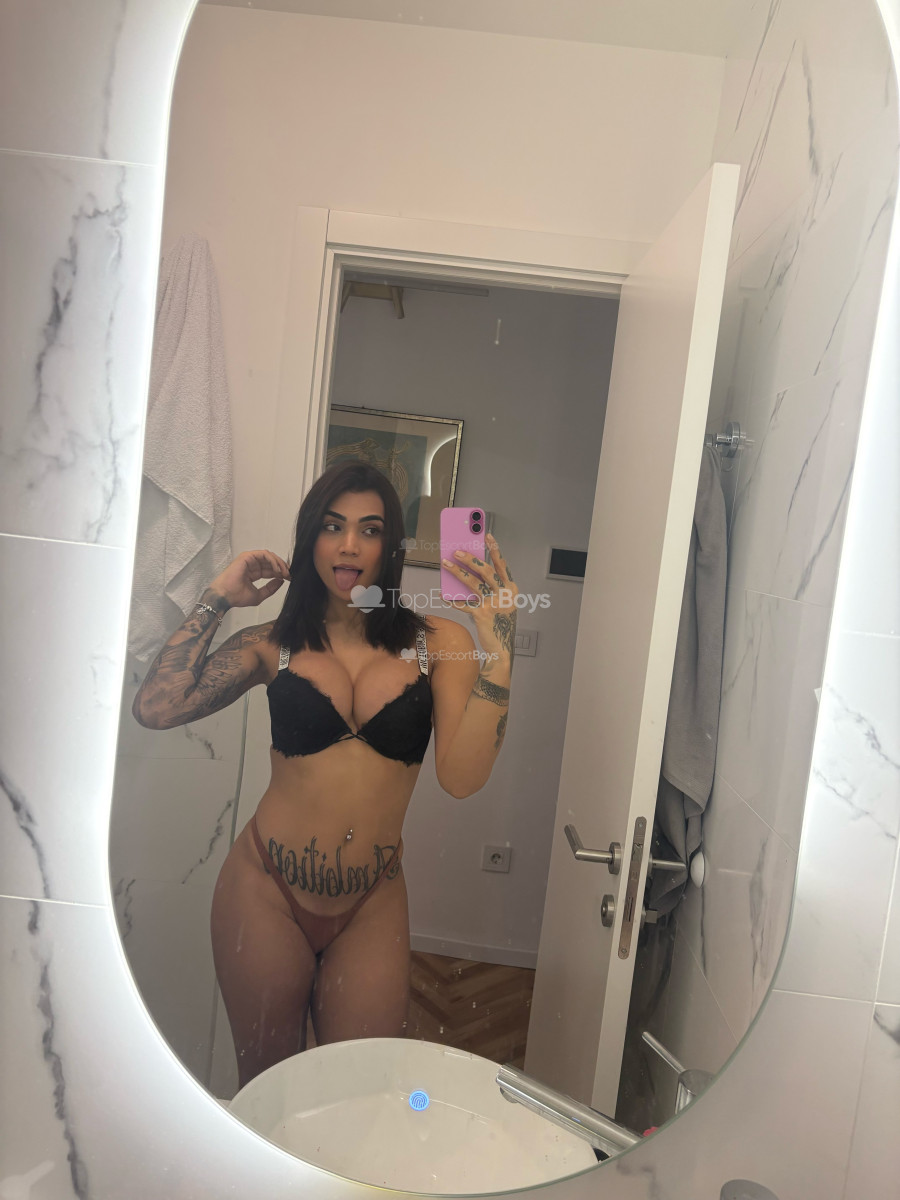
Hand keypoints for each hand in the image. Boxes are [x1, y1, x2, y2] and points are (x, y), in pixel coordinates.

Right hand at [205, 550, 290, 609]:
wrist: (225, 596)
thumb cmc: (237, 597)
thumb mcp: (259, 595)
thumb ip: (270, 588)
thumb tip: (281, 581)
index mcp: (253, 573)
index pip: (270, 570)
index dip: (280, 574)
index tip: (290, 579)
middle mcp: (251, 565)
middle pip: (271, 563)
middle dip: (282, 568)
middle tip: (290, 575)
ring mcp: (249, 559)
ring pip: (269, 557)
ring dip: (279, 564)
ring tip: (285, 573)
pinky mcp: (247, 556)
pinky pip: (264, 554)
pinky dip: (273, 560)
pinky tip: (277, 569)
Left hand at [441, 532, 517, 661]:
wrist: (502, 646)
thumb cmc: (500, 622)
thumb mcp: (502, 602)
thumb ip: (491, 588)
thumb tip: (472, 572)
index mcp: (511, 589)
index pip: (502, 565)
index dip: (495, 549)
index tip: (487, 536)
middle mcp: (504, 595)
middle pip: (486, 571)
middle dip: (471, 559)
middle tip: (457, 551)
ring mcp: (493, 604)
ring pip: (473, 583)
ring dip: (457, 572)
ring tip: (446, 564)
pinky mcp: (481, 615)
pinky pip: (464, 604)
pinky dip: (452, 600)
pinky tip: (443, 594)